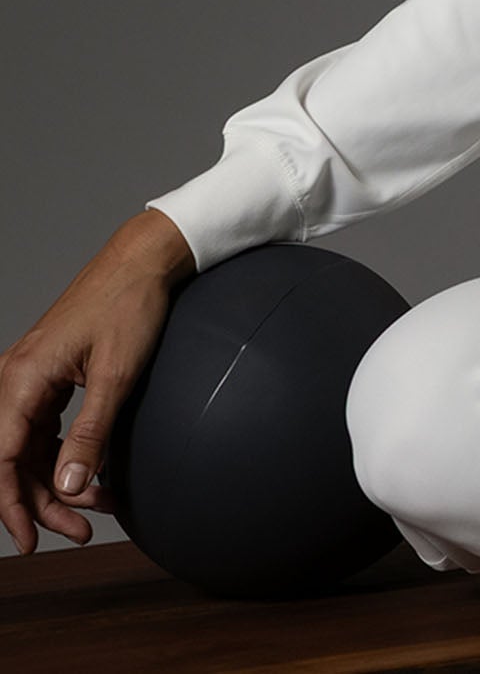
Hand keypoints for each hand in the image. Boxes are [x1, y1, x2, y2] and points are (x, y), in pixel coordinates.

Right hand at [0, 210, 193, 553]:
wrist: (143, 262)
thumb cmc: (129, 306)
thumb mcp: (116, 375)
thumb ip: (91, 433)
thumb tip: (69, 486)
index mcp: (21, 379)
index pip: (1, 460)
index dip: (13, 506)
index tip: (30, 540)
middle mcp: (14, 379)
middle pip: (12, 460)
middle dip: (43, 502)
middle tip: (81, 530)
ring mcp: (28, 378)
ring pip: (27, 449)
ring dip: (55, 483)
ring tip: (96, 508)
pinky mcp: (46, 378)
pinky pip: (40, 430)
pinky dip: (63, 456)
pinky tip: (89, 475)